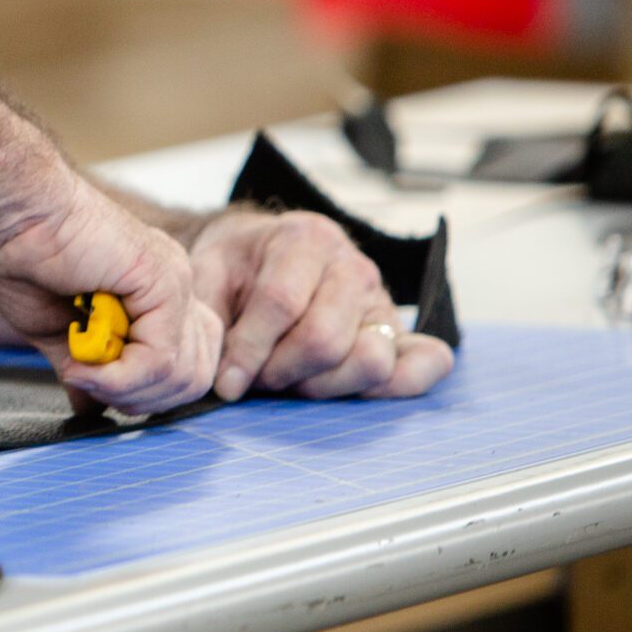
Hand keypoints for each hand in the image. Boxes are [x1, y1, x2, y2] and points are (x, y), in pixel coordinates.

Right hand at [0, 178, 223, 418]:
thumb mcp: (53, 331)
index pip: (186, 363)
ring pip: (184, 373)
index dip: (144, 392)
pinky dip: (121, 377)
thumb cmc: (15, 255)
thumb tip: (90, 406)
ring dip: (129, 390)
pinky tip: (85, 367)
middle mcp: (172, 284)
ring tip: (85, 374)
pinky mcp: (161, 279)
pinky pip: (160, 358)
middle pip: (194, 375)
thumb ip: (83, 367)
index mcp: (151, 293)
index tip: (93, 385)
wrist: (2, 212)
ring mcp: (172, 280)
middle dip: (142, 399)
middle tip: (92, 385)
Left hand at [189, 208, 454, 400]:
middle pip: (323, 340)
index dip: (248, 351)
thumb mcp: (208, 274)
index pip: (280, 303)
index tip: (226, 382)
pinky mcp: (397, 333)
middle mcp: (352, 266)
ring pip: (368, 361)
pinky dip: (402, 385)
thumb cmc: (235, 268)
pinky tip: (358, 392)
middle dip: (281, 372)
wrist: (261, 254)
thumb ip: (208, 315)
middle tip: (258, 377)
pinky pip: (424, 363)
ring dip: (321, 386)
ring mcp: (381, 300)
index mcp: (305, 238)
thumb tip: (220, 376)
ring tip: (291, 378)